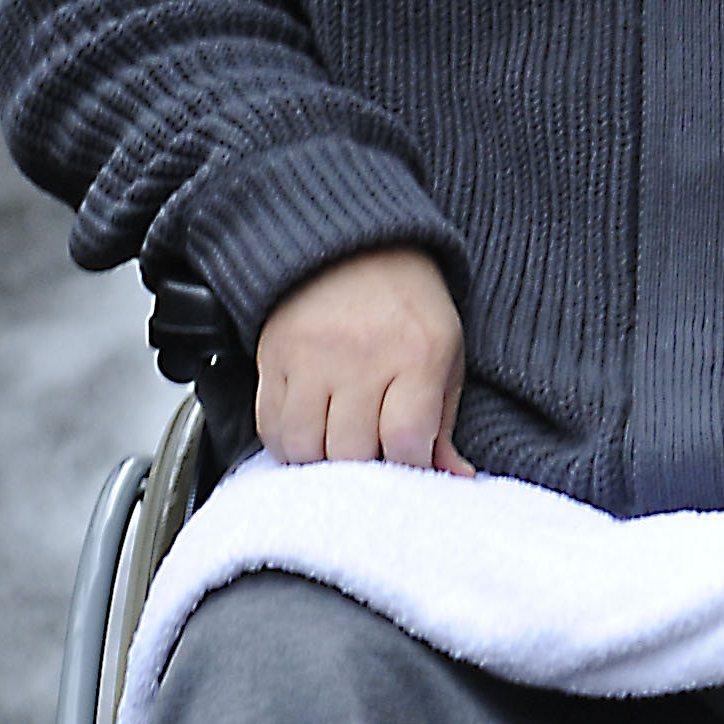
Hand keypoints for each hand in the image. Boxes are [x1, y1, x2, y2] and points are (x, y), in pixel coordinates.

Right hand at [255, 248, 472, 473]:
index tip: (408, 461)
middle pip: (350, 452)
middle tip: (372, 452)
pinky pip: (270, 425)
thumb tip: (453, 476)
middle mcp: (362, 357)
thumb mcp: (445, 354)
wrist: (355, 246)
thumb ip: (444, 421)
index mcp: (416, 355)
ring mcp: (313, 357)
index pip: (405, 442)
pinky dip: (287, 443)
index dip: (409, 467)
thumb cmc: (408, 304)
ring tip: (338, 443)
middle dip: (364, 467)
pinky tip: (309, 431)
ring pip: (304, 447)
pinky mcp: (275, 356)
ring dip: (321, 461)